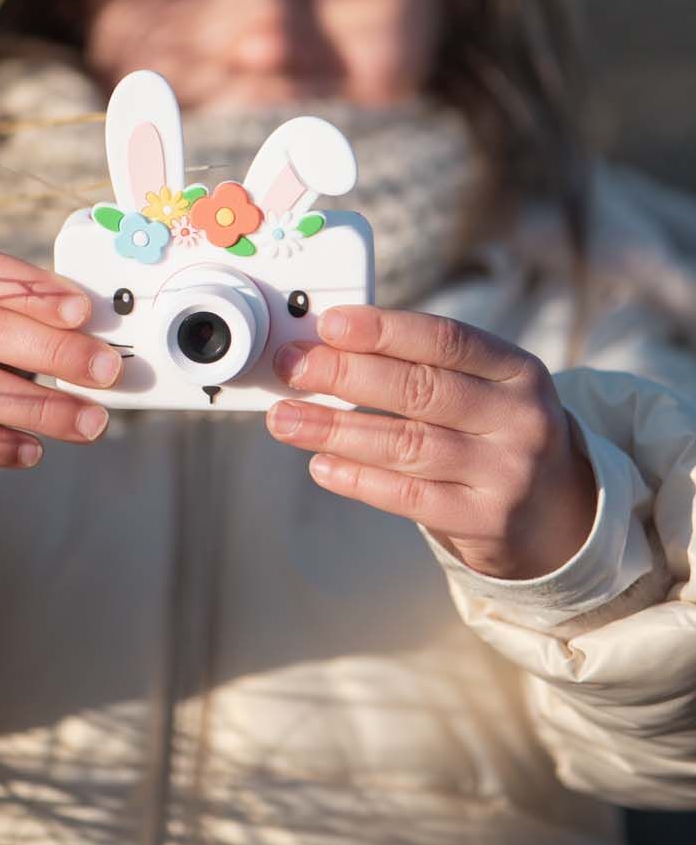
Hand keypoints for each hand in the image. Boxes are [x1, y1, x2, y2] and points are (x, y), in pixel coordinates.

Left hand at [266, 305, 597, 579]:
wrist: (558, 516)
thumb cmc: (497, 434)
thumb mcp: (486, 389)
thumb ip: (424, 366)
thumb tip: (330, 346)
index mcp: (517, 370)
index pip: (445, 339)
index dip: (384, 329)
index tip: (329, 324)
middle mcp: (519, 418)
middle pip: (420, 389)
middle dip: (346, 374)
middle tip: (293, 367)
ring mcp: (504, 472)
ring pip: (406, 444)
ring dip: (335, 429)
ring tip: (285, 420)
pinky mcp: (484, 520)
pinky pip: (407, 497)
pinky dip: (358, 479)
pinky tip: (321, 465)